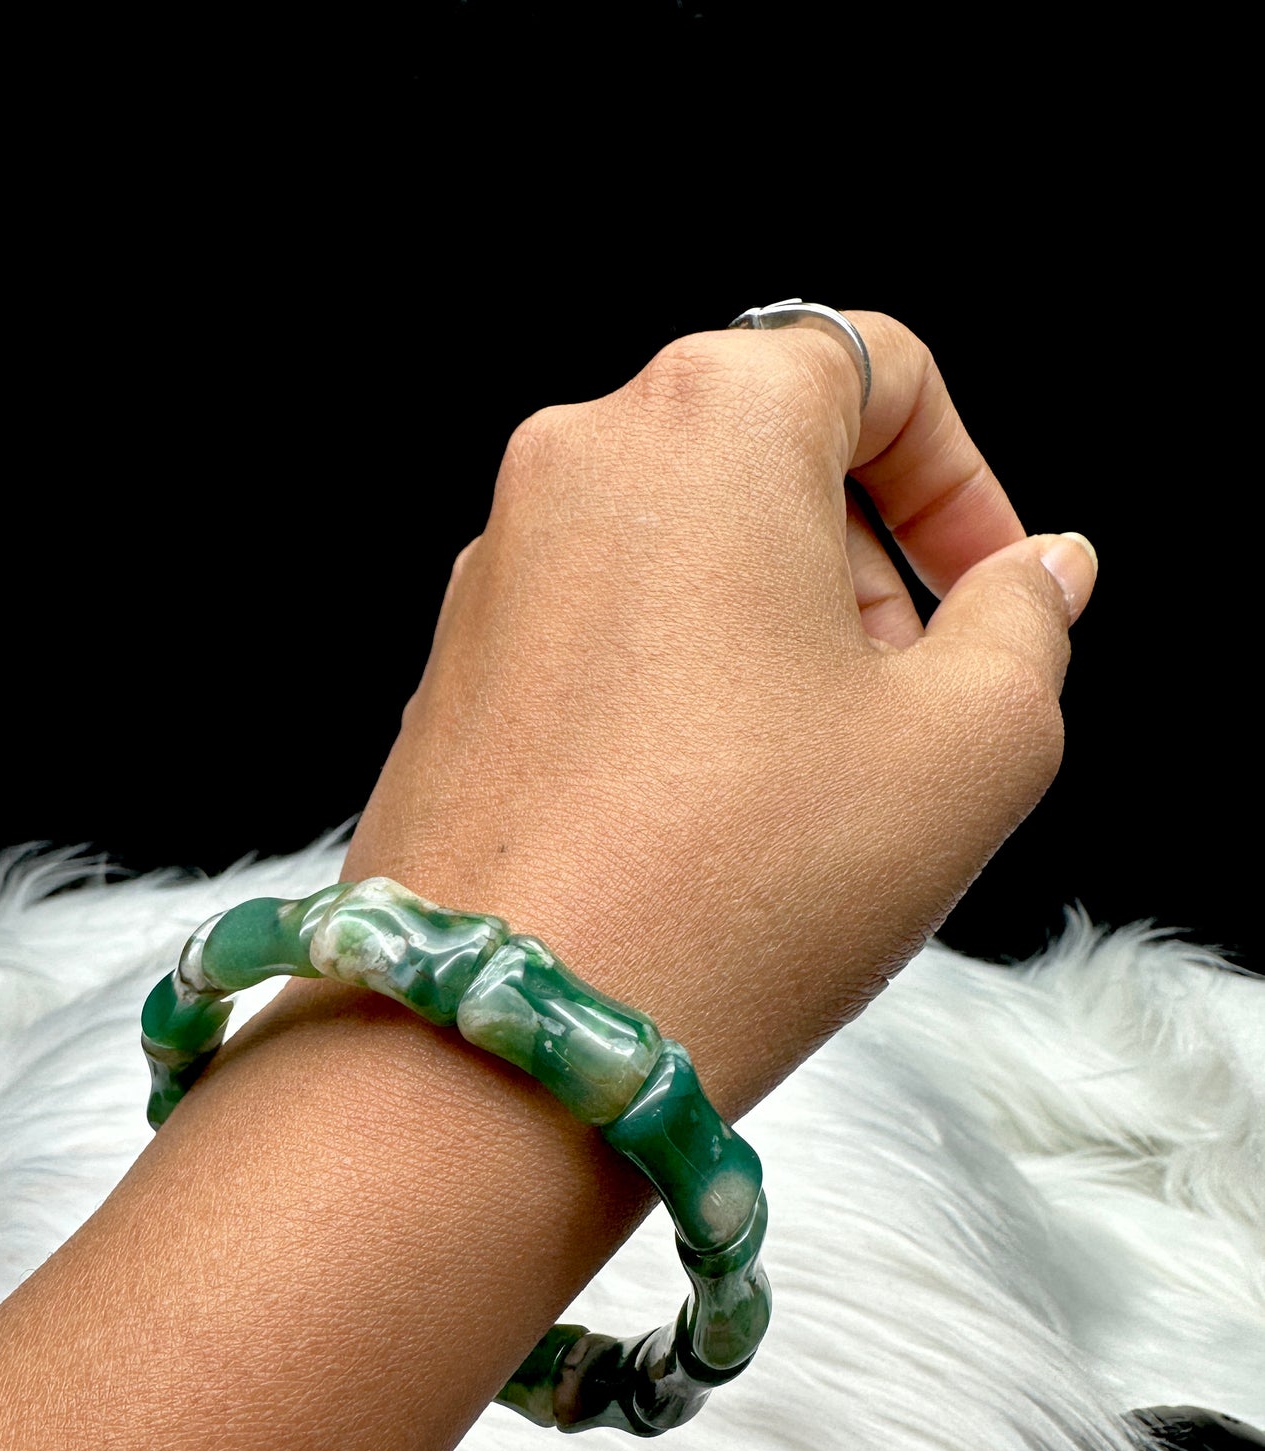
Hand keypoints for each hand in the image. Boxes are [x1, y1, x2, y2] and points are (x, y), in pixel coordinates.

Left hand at [340, 313, 1093, 1119]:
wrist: (510, 1045)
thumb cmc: (741, 884)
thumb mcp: (974, 746)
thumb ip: (1029, 622)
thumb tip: (1036, 572)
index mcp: (706, 420)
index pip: (877, 367)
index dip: (963, 482)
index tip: (989, 594)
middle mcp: (574, 463)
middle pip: (770, 460)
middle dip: (865, 571)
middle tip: (907, 711)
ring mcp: (493, 572)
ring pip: (682, 554)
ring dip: (774, 641)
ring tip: (806, 791)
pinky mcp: (451, 674)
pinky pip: (602, 639)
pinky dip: (678, 693)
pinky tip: (707, 824)